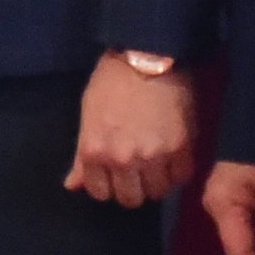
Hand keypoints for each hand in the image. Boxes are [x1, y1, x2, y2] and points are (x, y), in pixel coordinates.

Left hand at [68, 54, 196, 207]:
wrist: (146, 56)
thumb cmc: (112, 82)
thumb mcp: (89, 115)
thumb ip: (82, 155)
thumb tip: (73, 185)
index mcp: (94, 152)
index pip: (100, 193)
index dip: (109, 185)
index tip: (116, 174)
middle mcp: (122, 160)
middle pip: (131, 198)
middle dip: (134, 187)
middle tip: (139, 170)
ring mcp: (153, 156)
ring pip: (158, 192)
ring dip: (158, 181)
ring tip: (159, 164)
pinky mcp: (180, 149)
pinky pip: (182, 177)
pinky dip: (179, 171)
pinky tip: (174, 157)